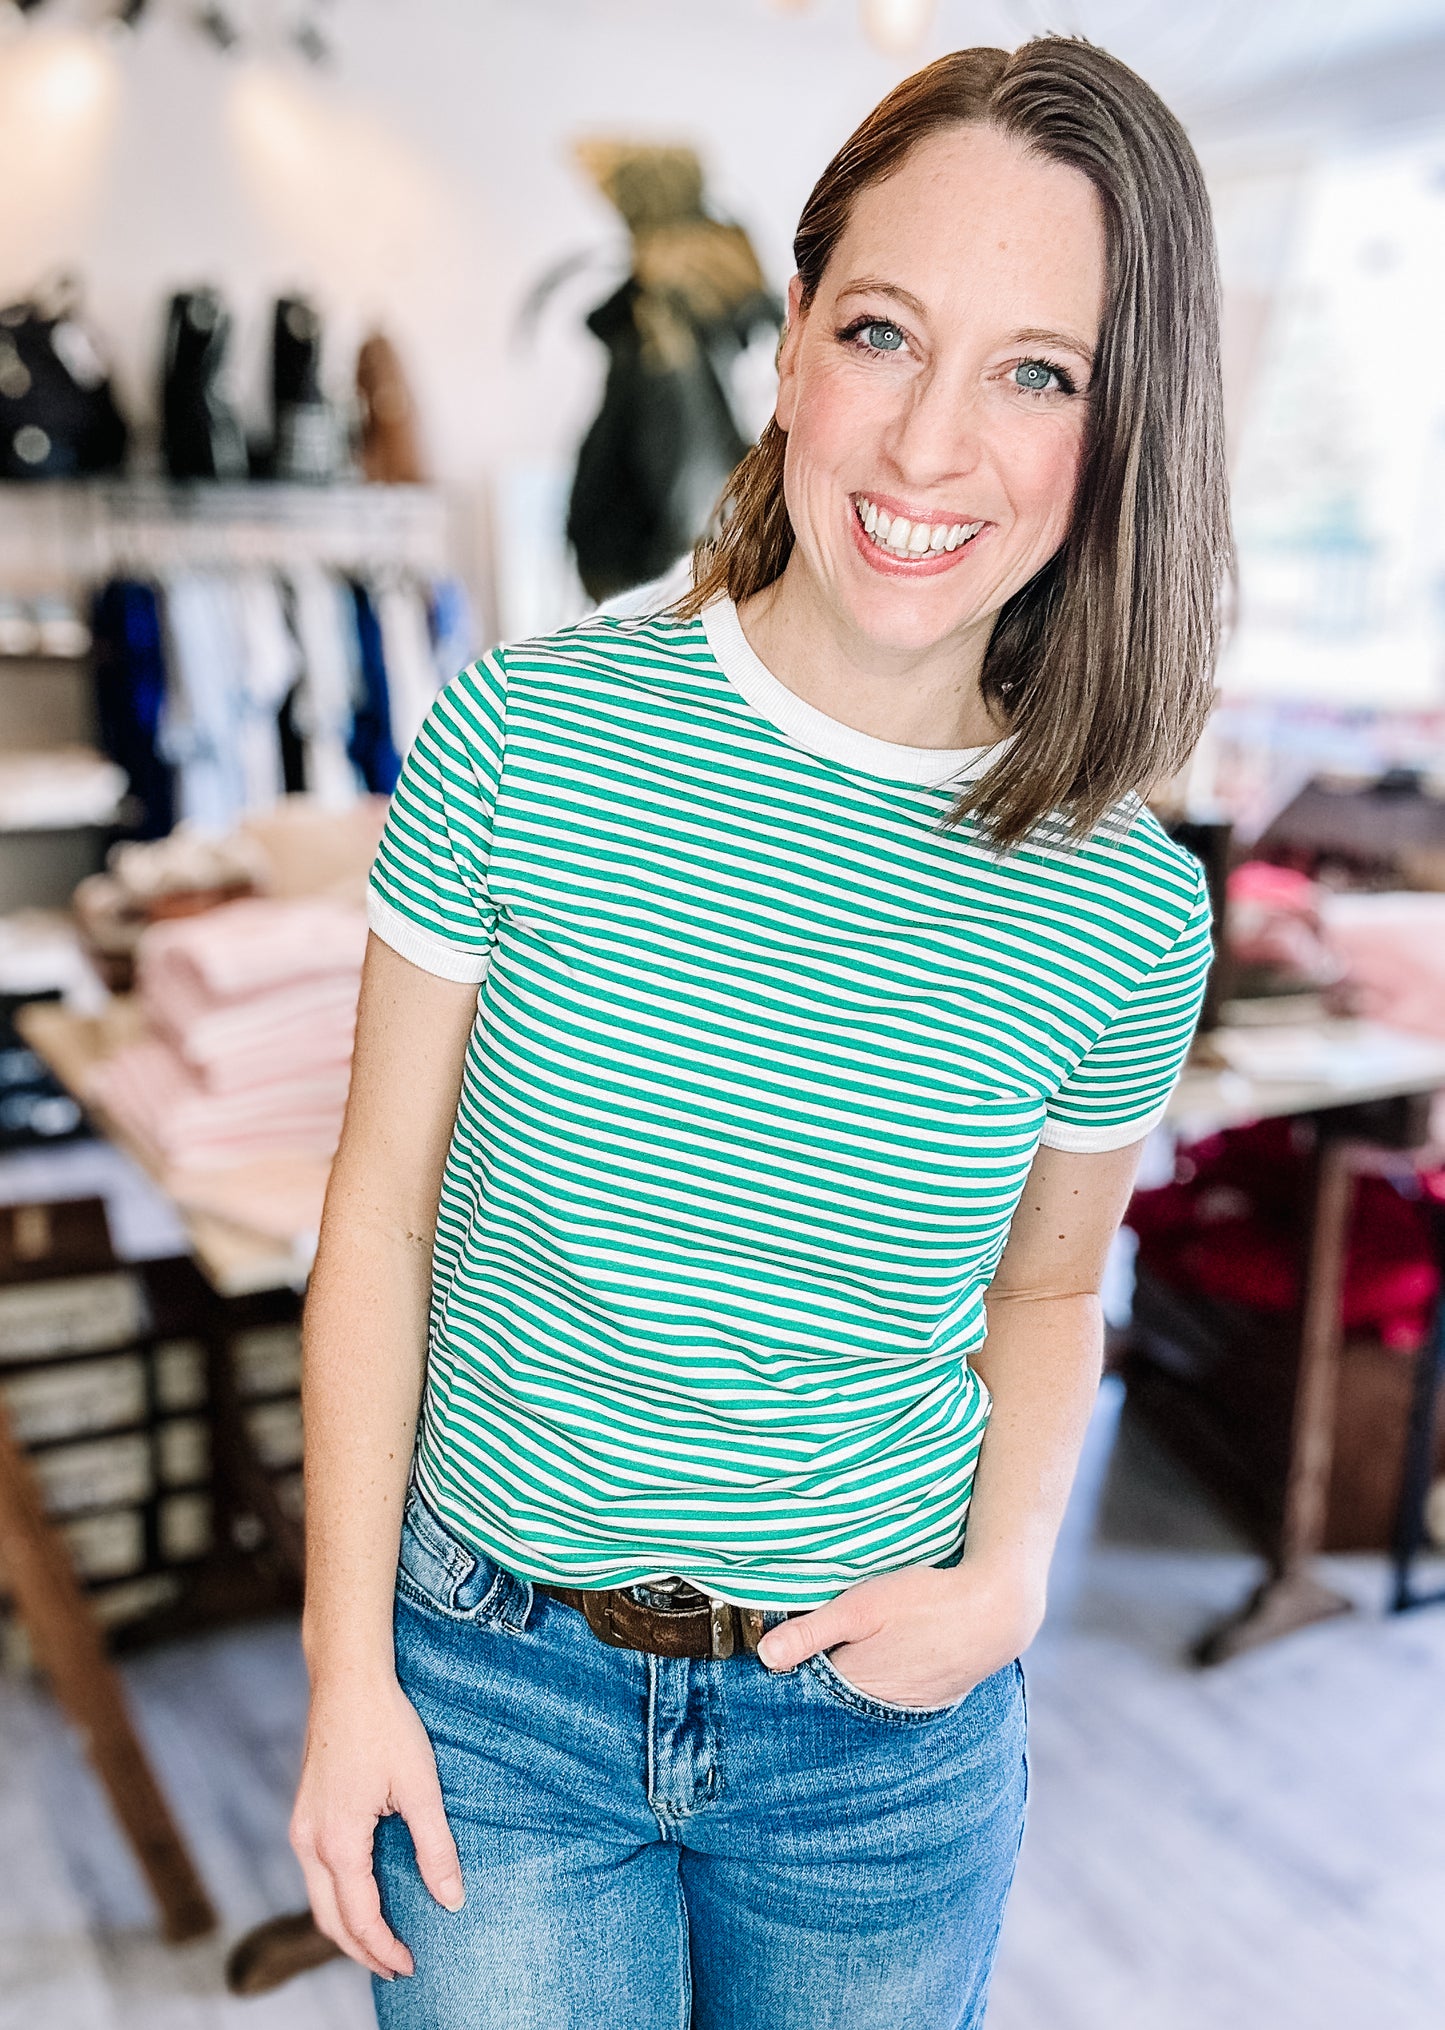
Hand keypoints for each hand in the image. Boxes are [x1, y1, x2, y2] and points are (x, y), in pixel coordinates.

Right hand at [290, 1671, 462, 1979]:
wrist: (347, 1679)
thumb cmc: (386, 1726)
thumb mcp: (421, 1787)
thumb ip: (436, 1848)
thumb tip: (451, 1901)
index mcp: (338, 1842)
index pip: (360, 1919)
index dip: (385, 1949)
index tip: (412, 1965)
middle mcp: (308, 1842)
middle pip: (330, 1920)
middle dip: (362, 1950)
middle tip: (397, 1967)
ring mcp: (301, 1827)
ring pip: (318, 1898)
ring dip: (347, 1927)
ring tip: (382, 1940)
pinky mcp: (304, 1813)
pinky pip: (314, 1873)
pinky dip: (337, 1898)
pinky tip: (362, 1894)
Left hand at [754, 1558, 1043, 1708]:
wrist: (995, 1611)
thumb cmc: (925, 1602)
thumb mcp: (862, 1606)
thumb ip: (812, 1632)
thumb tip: (765, 1658)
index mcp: (855, 1687)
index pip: (807, 1694)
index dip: (789, 1679)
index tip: (771, 1672)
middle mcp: (879, 1708)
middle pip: (834, 1705)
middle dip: (817, 1690)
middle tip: (799, 1672)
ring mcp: (908, 1709)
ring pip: (864, 1706)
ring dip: (850, 1693)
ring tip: (844, 1666)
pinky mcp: (931, 1701)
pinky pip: (893, 1705)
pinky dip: (880, 1694)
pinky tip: (881, 1671)